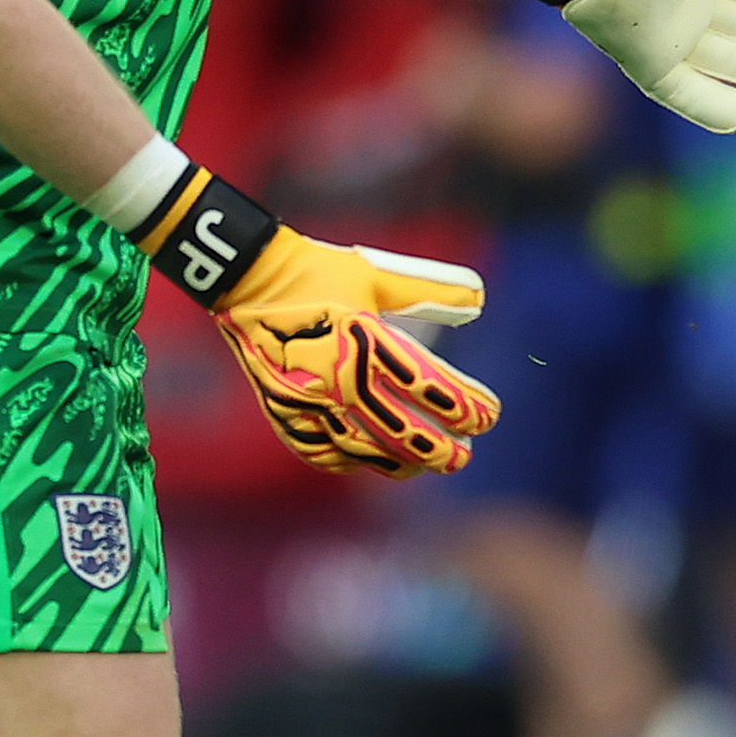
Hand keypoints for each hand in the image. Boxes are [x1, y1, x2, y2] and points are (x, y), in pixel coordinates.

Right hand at [213, 230, 500, 474]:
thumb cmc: (318, 273)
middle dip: (440, 450)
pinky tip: (375, 460)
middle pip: (401, 431)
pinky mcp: (283, 413)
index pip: (429, 387)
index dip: (466, 408)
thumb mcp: (376, 275)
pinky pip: (323, 453)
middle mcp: (337, 377)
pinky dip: (354, 462)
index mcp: (365, 340)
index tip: (489, 415)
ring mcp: (307, 402)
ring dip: (402, 462)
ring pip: (364, 451)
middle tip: (464, 456)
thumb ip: (431, 288)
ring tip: (427, 463)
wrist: (246, 280)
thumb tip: (480, 300)